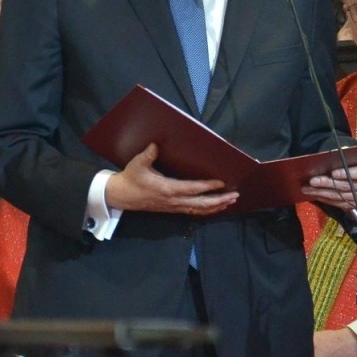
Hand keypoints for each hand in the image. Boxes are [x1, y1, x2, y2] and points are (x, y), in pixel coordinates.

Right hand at [104, 143, 238, 215]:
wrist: (121, 196)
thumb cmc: (131, 178)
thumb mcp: (137, 164)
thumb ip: (148, 155)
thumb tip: (156, 144)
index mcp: (167, 189)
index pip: (192, 189)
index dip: (207, 186)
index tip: (221, 183)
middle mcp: (173, 200)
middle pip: (200, 204)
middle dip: (219, 200)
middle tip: (235, 195)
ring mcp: (173, 207)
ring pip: (198, 210)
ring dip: (216, 207)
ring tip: (231, 202)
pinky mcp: (172, 209)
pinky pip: (193, 212)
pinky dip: (206, 210)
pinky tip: (216, 207)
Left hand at [301, 158, 356, 212]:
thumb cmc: (352, 162)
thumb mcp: (351, 155)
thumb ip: (344, 154)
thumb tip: (331, 154)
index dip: (346, 173)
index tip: (333, 172)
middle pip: (346, 185)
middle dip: (327, 183)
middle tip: (312, 180)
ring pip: (339, 196)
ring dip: (321, 192)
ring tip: (307, 188)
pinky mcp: (354, 205)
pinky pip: (337, 203)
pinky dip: (324, 199)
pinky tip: (313, 194)